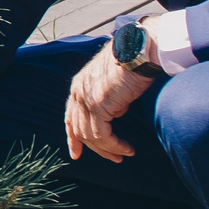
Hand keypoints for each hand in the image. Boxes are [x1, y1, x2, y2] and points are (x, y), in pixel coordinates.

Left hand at [66, 39, 157, 162]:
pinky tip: (127, 149)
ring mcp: (86, 99)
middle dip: (96, 148)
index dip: (72, 137)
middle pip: (79, 129)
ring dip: (109, 149)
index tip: (76, 153)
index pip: (70, 117)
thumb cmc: (132, 62)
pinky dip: (114, 145)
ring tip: (124, 154)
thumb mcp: (112, 82)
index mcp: (79, 85)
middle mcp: (78, 92)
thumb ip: (107, 98)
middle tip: (114, 158)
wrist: (138, 51)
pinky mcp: (98, 105)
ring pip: (90, 136)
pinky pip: (102, 135)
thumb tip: (114, 113)